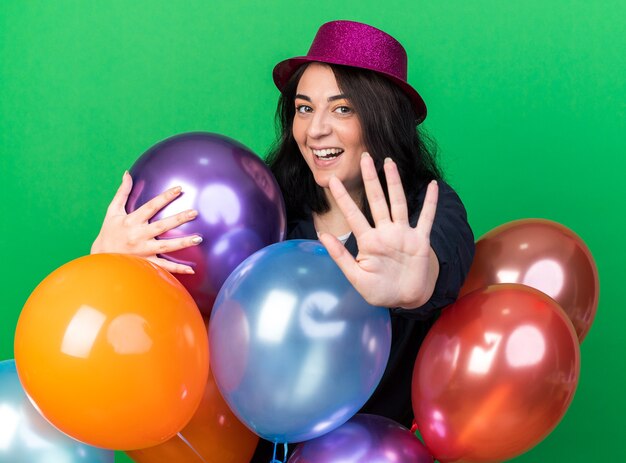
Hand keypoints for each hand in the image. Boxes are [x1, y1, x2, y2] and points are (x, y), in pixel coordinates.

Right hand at [91, 171, 201, 273]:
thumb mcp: (112, 211)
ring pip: (166, 247)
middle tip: (195, 212)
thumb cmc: (108, 232)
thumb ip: (122, 193)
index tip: (179, 189)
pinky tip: (191, 270)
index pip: (151, 206)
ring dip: (183, 243)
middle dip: (179, 219)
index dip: (165, 197)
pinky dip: (177, 270)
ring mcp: (143, 251)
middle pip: (162, 226)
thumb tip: (127, 174)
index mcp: (131, 221)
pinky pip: (163, 267)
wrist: (101, 258)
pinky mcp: (146, 263)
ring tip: (199, 238)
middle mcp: (138, 235)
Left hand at [318, 153, 438, 308]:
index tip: (332, 181)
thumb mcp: (356, 277)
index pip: (353, 215)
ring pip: (397, 203)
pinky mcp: (420, 240)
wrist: (405, 299)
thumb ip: (340, 256)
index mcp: (368, 241)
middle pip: (376, 200)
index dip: (343, 198)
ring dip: (394, 183)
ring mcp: (403, 234)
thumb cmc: (379, 290)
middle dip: (370, 179)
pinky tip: (433, 185)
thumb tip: (323, 235)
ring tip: (389, 162)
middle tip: (365, 157)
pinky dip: (430, 202)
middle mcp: (385, 232)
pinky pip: (426, 218)